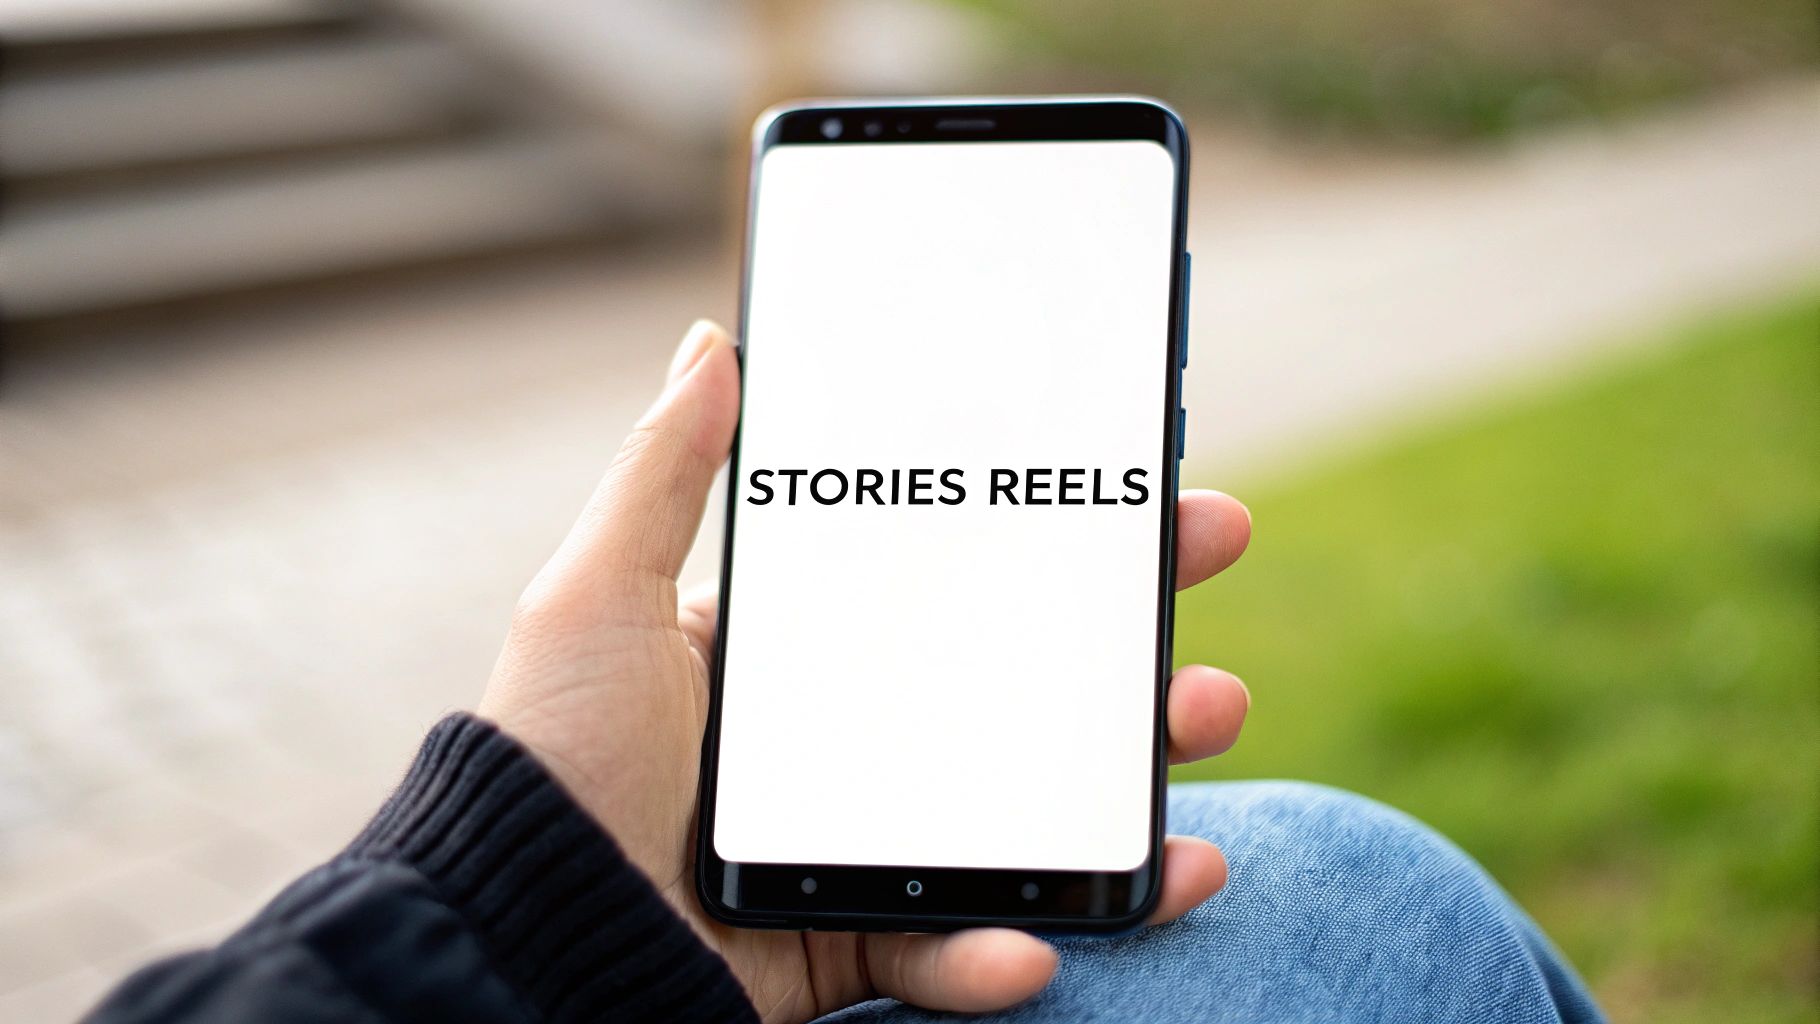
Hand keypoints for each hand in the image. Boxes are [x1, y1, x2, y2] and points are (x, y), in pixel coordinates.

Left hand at [479, 321, 1252, 1022]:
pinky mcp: (845, 942)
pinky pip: (946, 952)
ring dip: (1119, 803)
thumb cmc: (544, 756)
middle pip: (1016, 694)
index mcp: (798, 656)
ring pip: (1020, 822)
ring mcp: (856, 847)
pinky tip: (1038, 944)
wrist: (510, 933)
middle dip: (1127, 658)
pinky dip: (999, 954)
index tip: (1141, 496)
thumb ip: (665, 477)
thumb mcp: (597, 596)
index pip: (950, 583)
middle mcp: (844, 746)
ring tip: (1195, 779)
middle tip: (1204, 621)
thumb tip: (713, 342)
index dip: (1051, 542)